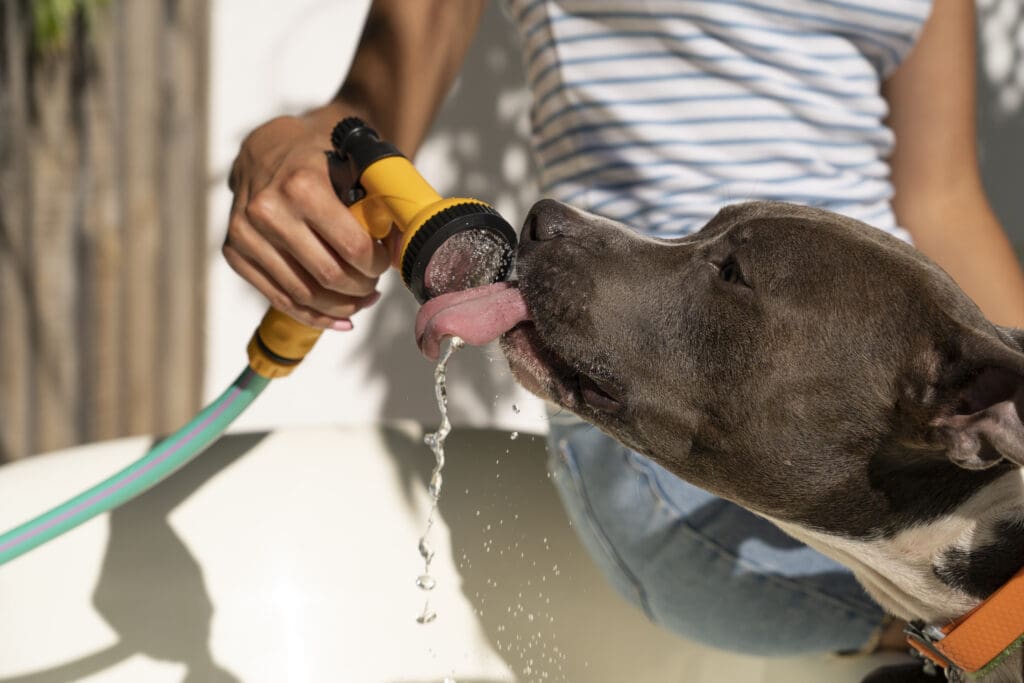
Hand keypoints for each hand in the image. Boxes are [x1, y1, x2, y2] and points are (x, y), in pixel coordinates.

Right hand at [223, 112, 393, 329]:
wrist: (266, 148)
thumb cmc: (318, 158)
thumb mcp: (353, 163)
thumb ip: (381, 199)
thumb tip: (407, 246)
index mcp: (301, 185)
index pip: (352, 247)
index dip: (377, 264)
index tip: (384, 263)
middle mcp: (267, 211)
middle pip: (329, 276)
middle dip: (361, 288)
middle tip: (374, 286)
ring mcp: (245, 234)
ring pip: (304, 295)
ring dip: (341, 306)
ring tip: (361, 301)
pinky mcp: (234, 253)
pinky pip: (280, 299)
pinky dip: (313, 316)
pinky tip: (339, 318)